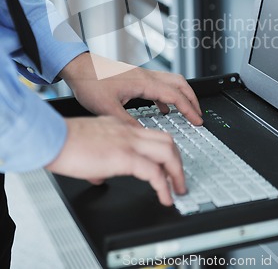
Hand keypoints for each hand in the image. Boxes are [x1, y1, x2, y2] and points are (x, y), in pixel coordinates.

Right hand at [46, 115, 185, 205]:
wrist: (53, 138)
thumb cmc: (64, 142)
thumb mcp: (89, 147)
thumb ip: (99, 160)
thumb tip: (100, 177)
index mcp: (120, 127)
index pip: (152, 136)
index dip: (164, 152)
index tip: (167, 166)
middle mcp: (129, 131)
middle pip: (167, 140)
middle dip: (178, 161)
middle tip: (179, 179)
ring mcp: (128, 142)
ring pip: (167, 151)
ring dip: (177, 173)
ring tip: (177, 189)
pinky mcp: (124, 157)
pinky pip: (154, 172)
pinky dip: (164, 186)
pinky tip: (165, 197)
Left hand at [60, 53, 202, 125]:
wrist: (78, 67)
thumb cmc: (90, 82)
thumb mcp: (108, 108)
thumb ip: (127, 123)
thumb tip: (143, 137)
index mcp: (143, 83)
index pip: (175, 95)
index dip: (189, 109)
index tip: (198, 120)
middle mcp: (145, 76)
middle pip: (179, 83)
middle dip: (192, 99)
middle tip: (198, 114)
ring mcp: (141, 75)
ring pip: (170, 82)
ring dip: (181, 96)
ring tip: (186, 111)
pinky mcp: (134, 77)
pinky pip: (158, 85)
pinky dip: (166, 96)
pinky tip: (162, 108)